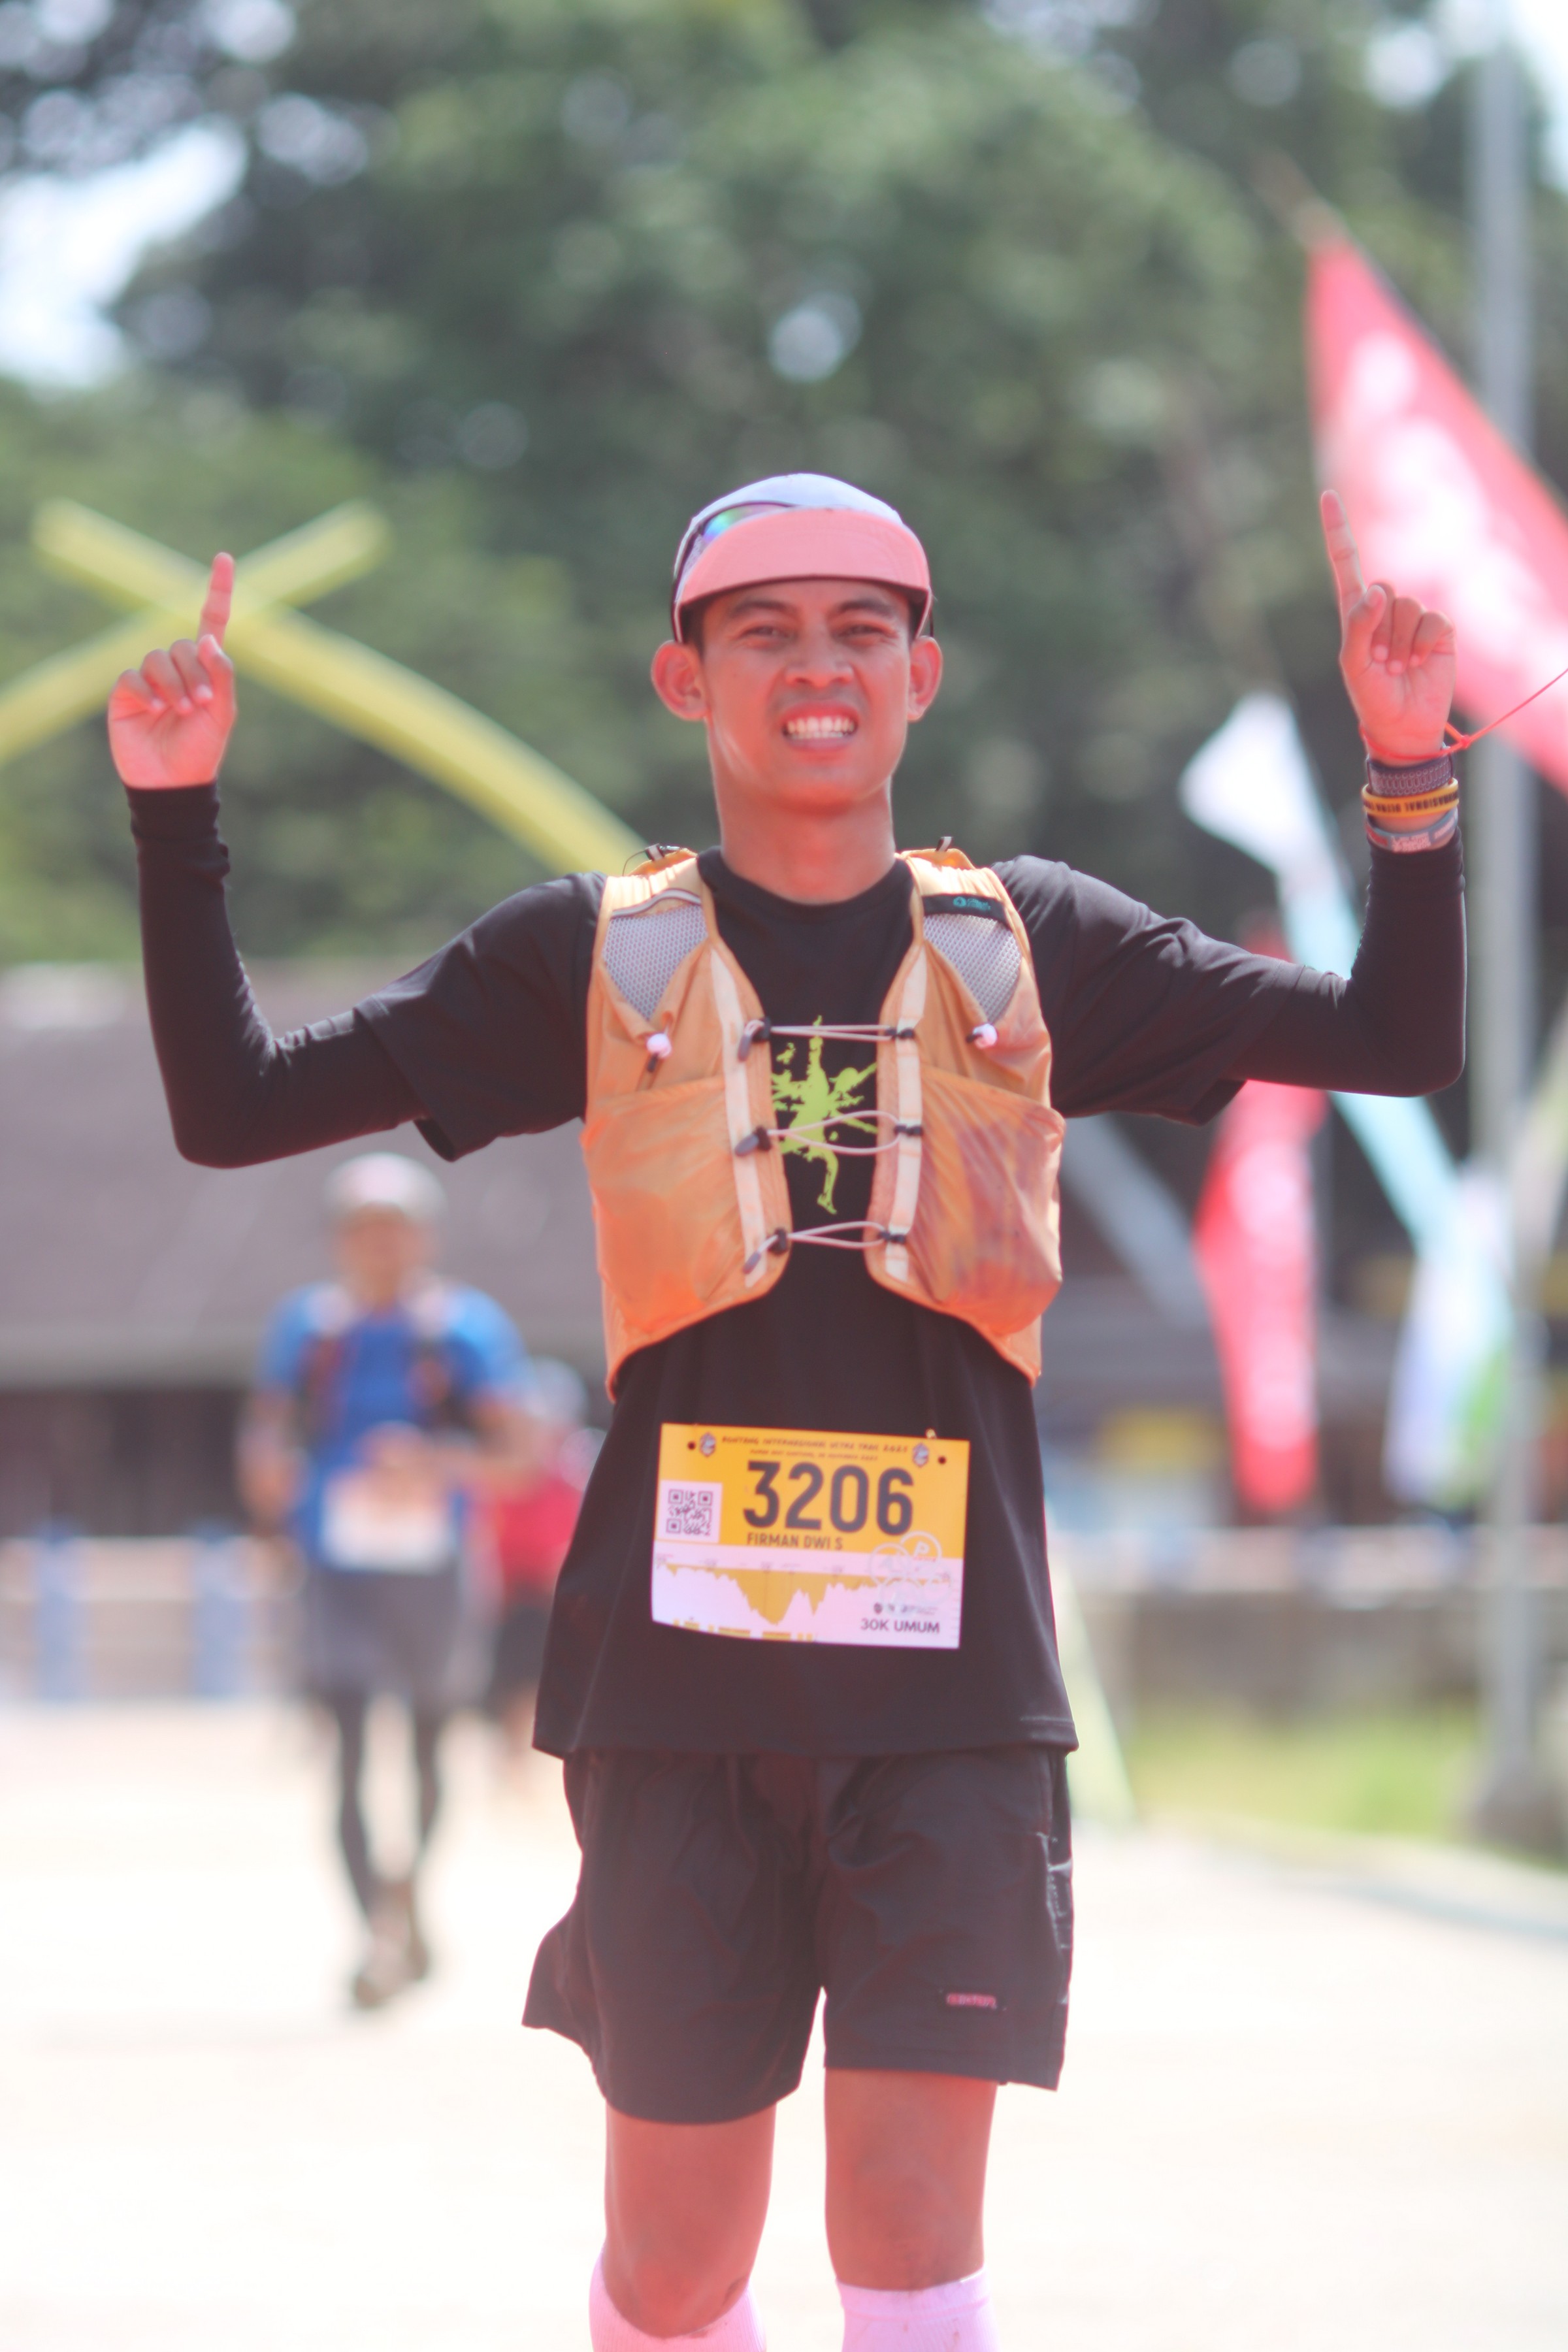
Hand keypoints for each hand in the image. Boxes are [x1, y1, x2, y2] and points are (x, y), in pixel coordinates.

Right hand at [107, 552, 235, 787]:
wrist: (172, 784)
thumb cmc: (201, 752)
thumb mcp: (223, 715)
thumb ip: (222, 675)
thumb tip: (209, 638)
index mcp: (206, 671)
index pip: (211, 621)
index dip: (218, 591)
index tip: (224, 558)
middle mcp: (177, 669)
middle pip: (183, 645)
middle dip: (194, 671)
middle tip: (201, 704)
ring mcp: (150, 680)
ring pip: (157, 657)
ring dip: (172, 683)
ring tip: (180, 710)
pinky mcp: (126, 694)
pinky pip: (132, 676)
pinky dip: (146, 690)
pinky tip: (154, 709)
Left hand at [1321, 489, 1454, 762]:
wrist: (1404, 725)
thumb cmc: (1371, 697)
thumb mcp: (1353, 665)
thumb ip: (1358, 626)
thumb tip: (1377, 590)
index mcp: (1355, 612)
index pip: (1346, 563)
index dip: (1338, 530)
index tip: (1328, 495)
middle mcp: (1385, 609)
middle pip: (1384, 588)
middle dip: (1380, 629)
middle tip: (1379, 661)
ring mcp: (1413, 618)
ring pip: (1408, 606)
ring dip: (1400, 643)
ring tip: (1398, 667)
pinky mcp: (1440, 629)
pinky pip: (1433, 619)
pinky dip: (1424, 644)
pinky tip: (1420, 663)